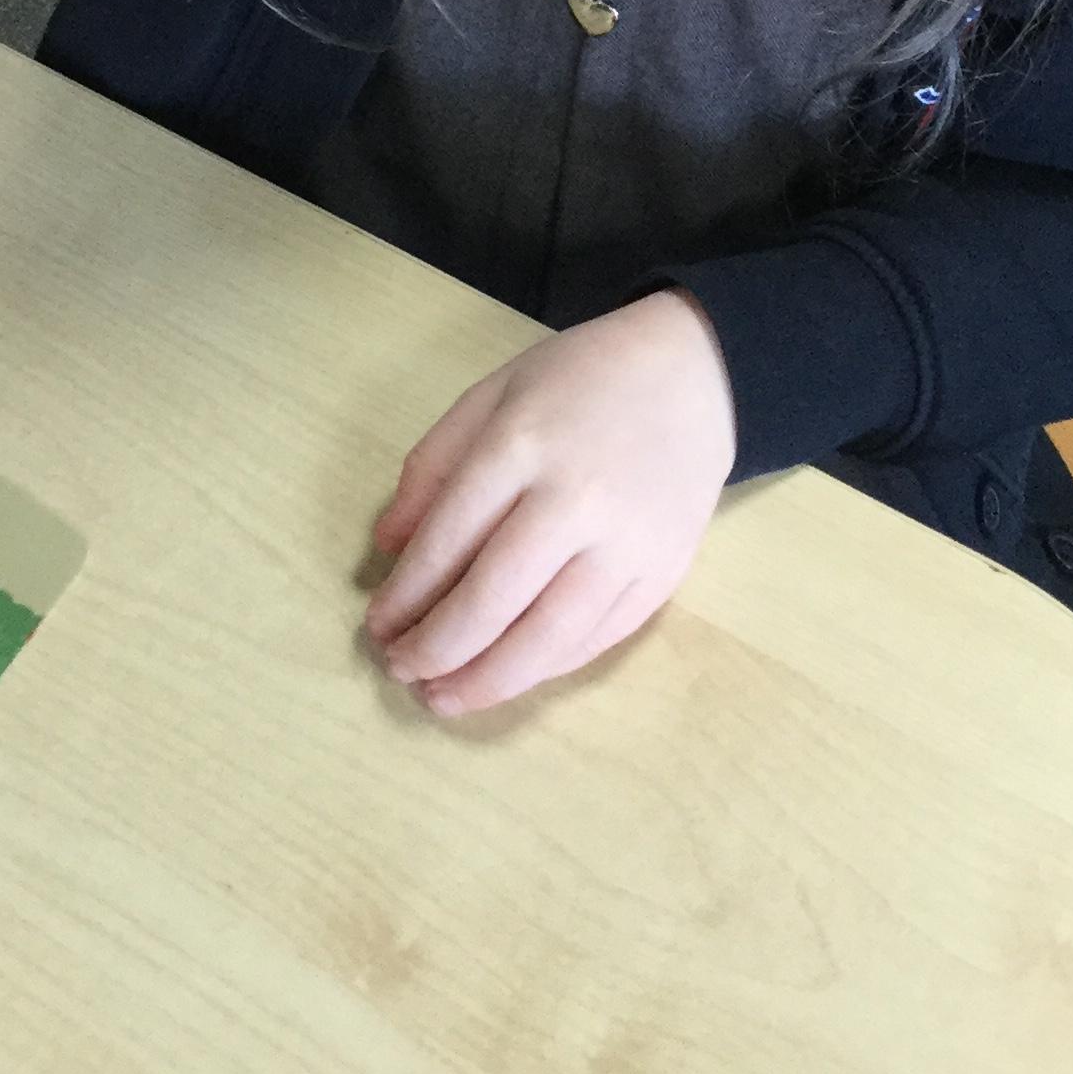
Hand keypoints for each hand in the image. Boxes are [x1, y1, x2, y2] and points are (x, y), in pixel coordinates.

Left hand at [363, 290, 737, 717]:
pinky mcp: (663, 574)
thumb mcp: (491, 394)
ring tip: (443, 699)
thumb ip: (433, 466)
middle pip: (493, 600)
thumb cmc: (579, 379)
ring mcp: (627, 544)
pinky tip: (508, 675)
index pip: (447, 540)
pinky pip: (595, 639)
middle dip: (436, 649)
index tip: (378, 625)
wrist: (693, 374)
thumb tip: (389, 549)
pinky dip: (544, 668)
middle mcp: (576, 500)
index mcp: (521, 445)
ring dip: (486, 681)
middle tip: (401, 670)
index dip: (406, 596)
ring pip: (547, 637)